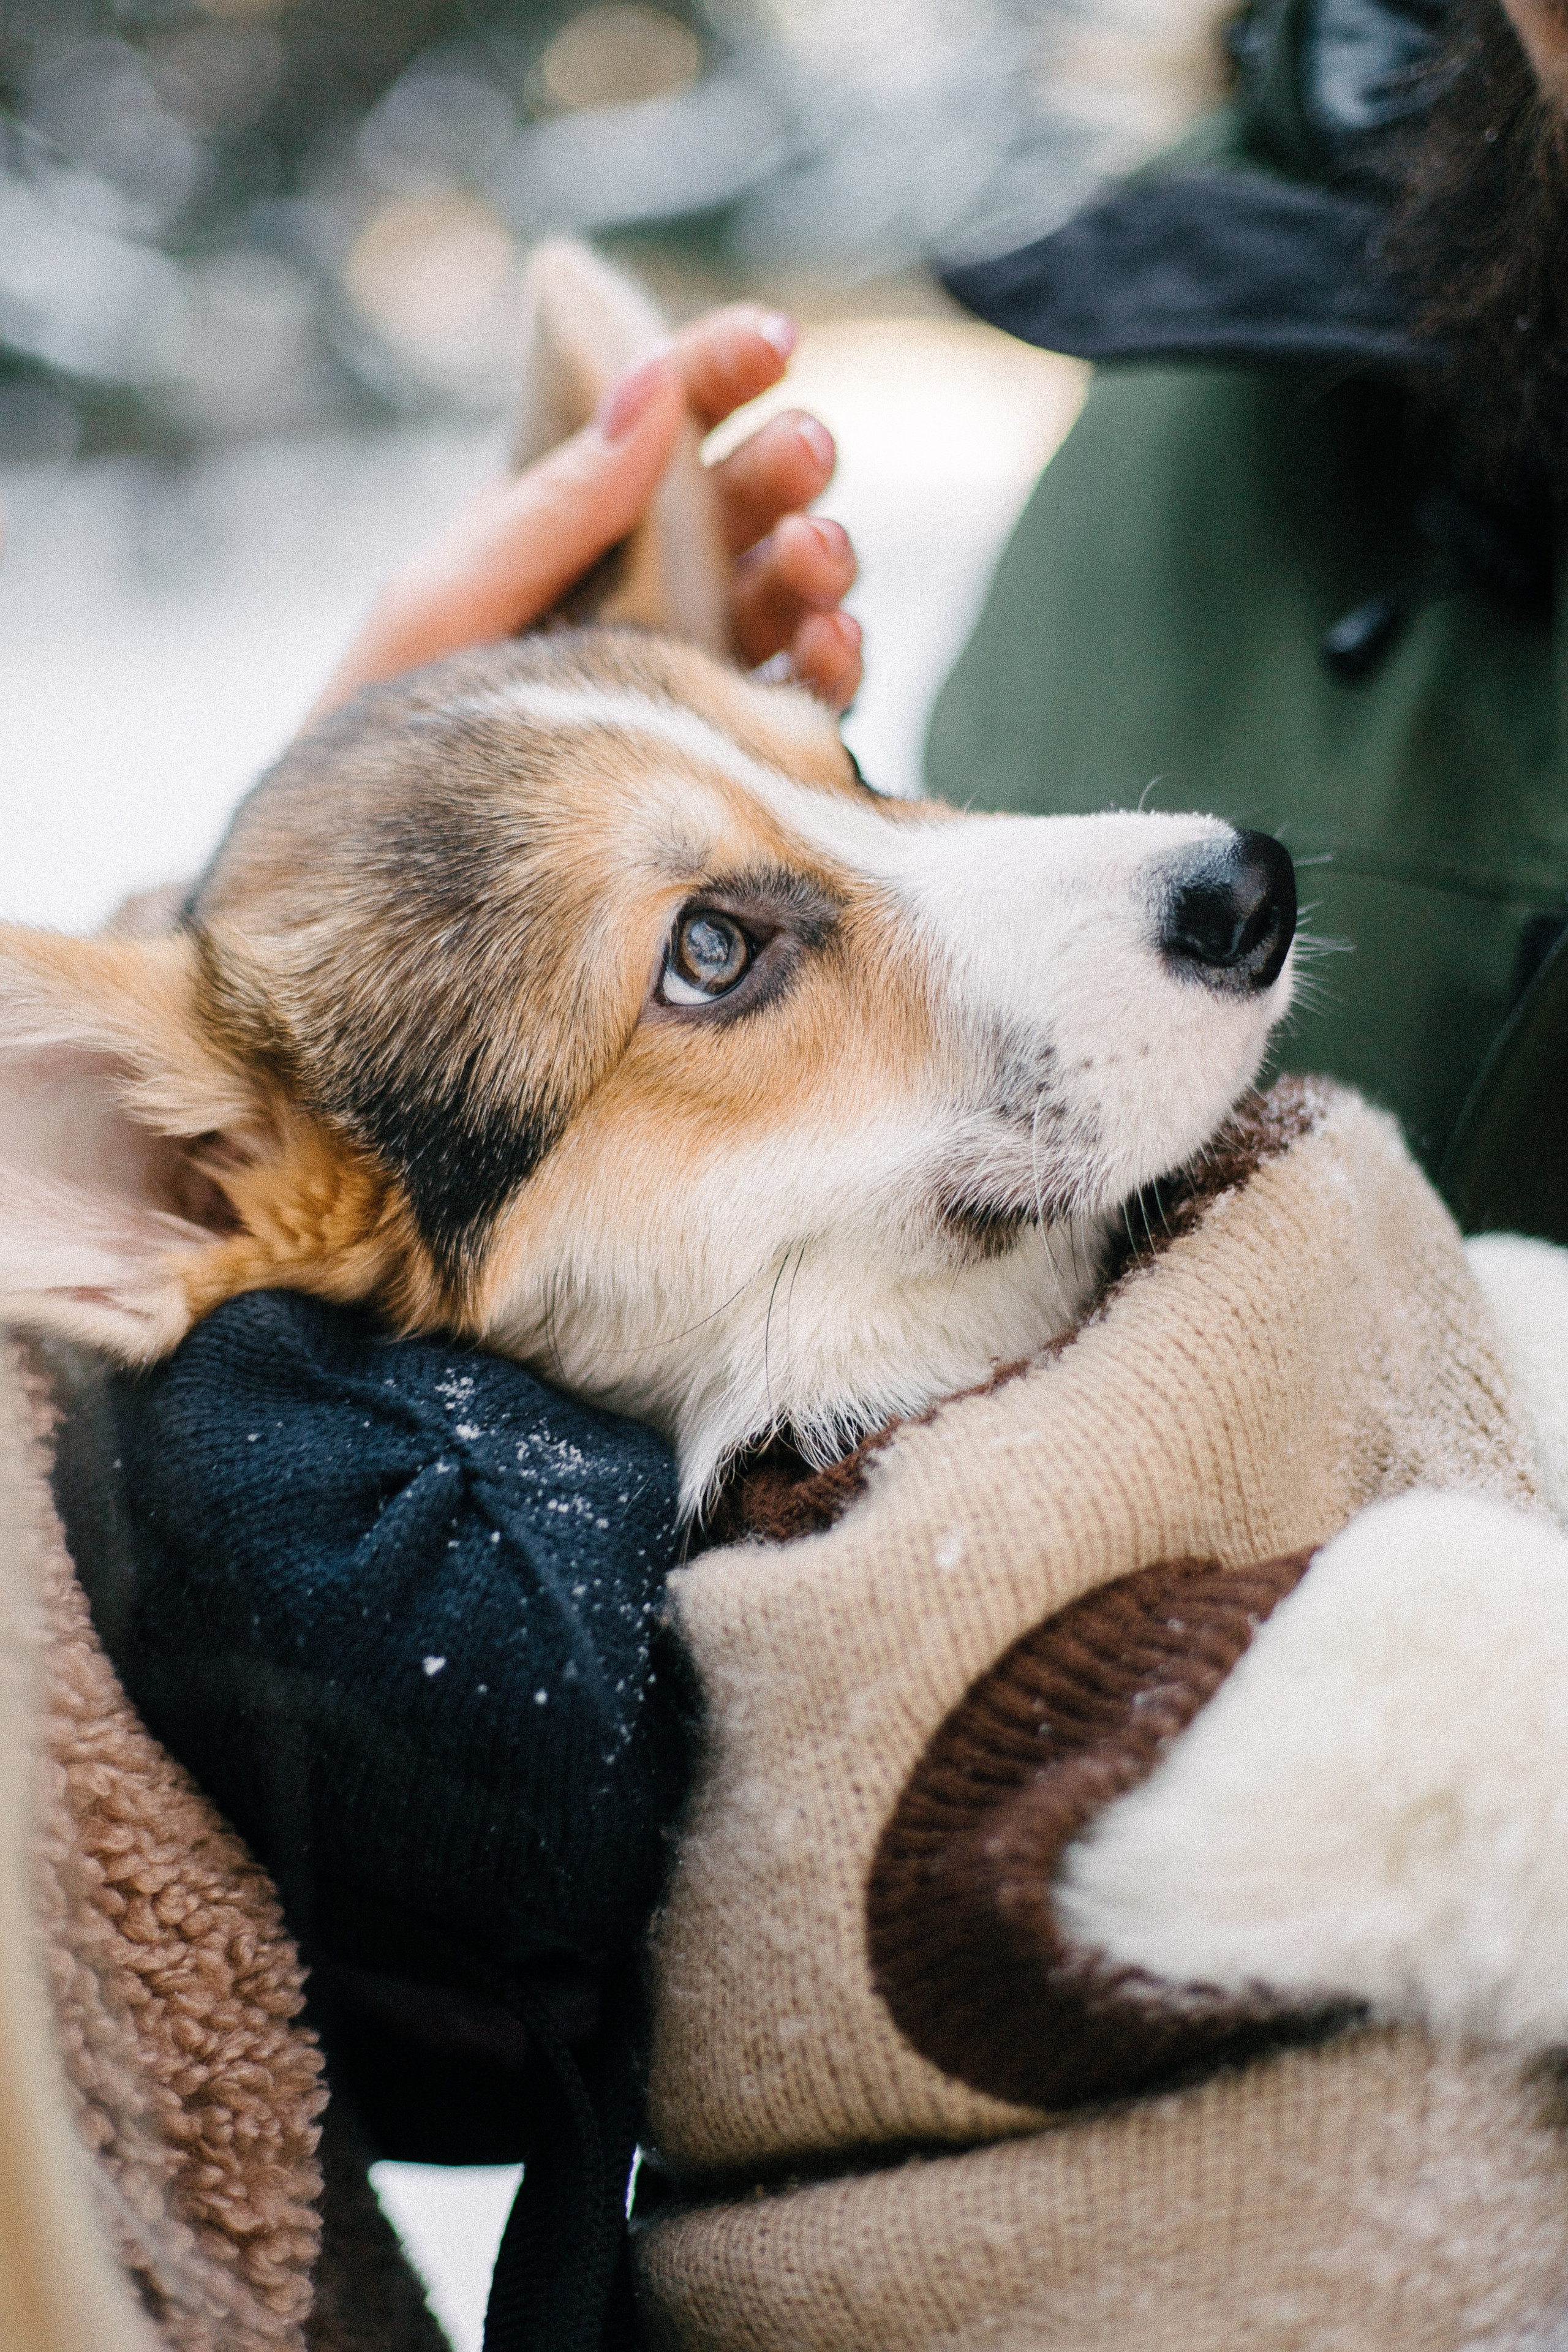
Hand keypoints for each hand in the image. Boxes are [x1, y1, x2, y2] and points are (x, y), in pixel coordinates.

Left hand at [310, 305, 860, 721]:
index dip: (721, 371)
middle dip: (789, 466)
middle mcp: (644, 591)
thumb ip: (548, 505)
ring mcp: (685, 673)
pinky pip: (796, 705)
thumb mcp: (445, 598)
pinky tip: (831, 647)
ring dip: (821, 563)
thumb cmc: (383, 720)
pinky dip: (831, 668)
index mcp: (575, 526)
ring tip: (818, 556)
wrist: (371, 878)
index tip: (771, 341)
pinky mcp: (714, 759)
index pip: (663, 422)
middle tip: (805, 456)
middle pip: (746, 504)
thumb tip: (652, 384)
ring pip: (788, 596)